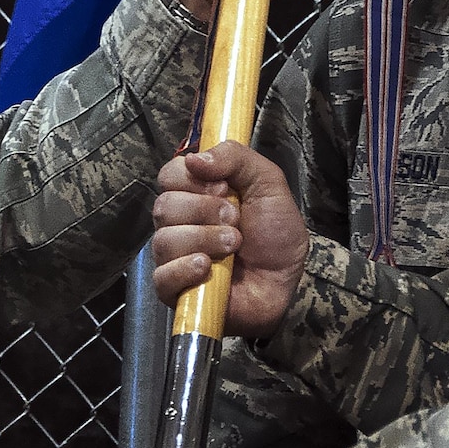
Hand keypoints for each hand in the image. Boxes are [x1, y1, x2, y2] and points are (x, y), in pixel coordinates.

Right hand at [151, 141, 308, 338]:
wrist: (286, 281)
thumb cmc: (276, 234)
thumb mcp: (268, 183)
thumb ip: (236, 158)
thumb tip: (193, 158)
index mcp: (196, 194)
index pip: (169, 175)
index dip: (192, 180)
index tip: (223, 189)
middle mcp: (179, 223)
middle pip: (164, 206)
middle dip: (205, 211)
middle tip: (235, 221)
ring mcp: (174, 257)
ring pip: (165, 240)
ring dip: (205, 240)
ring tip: (233, 246)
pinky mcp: (173, 289)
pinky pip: (162, 276)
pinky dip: (186, 270)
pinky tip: (208, 269)